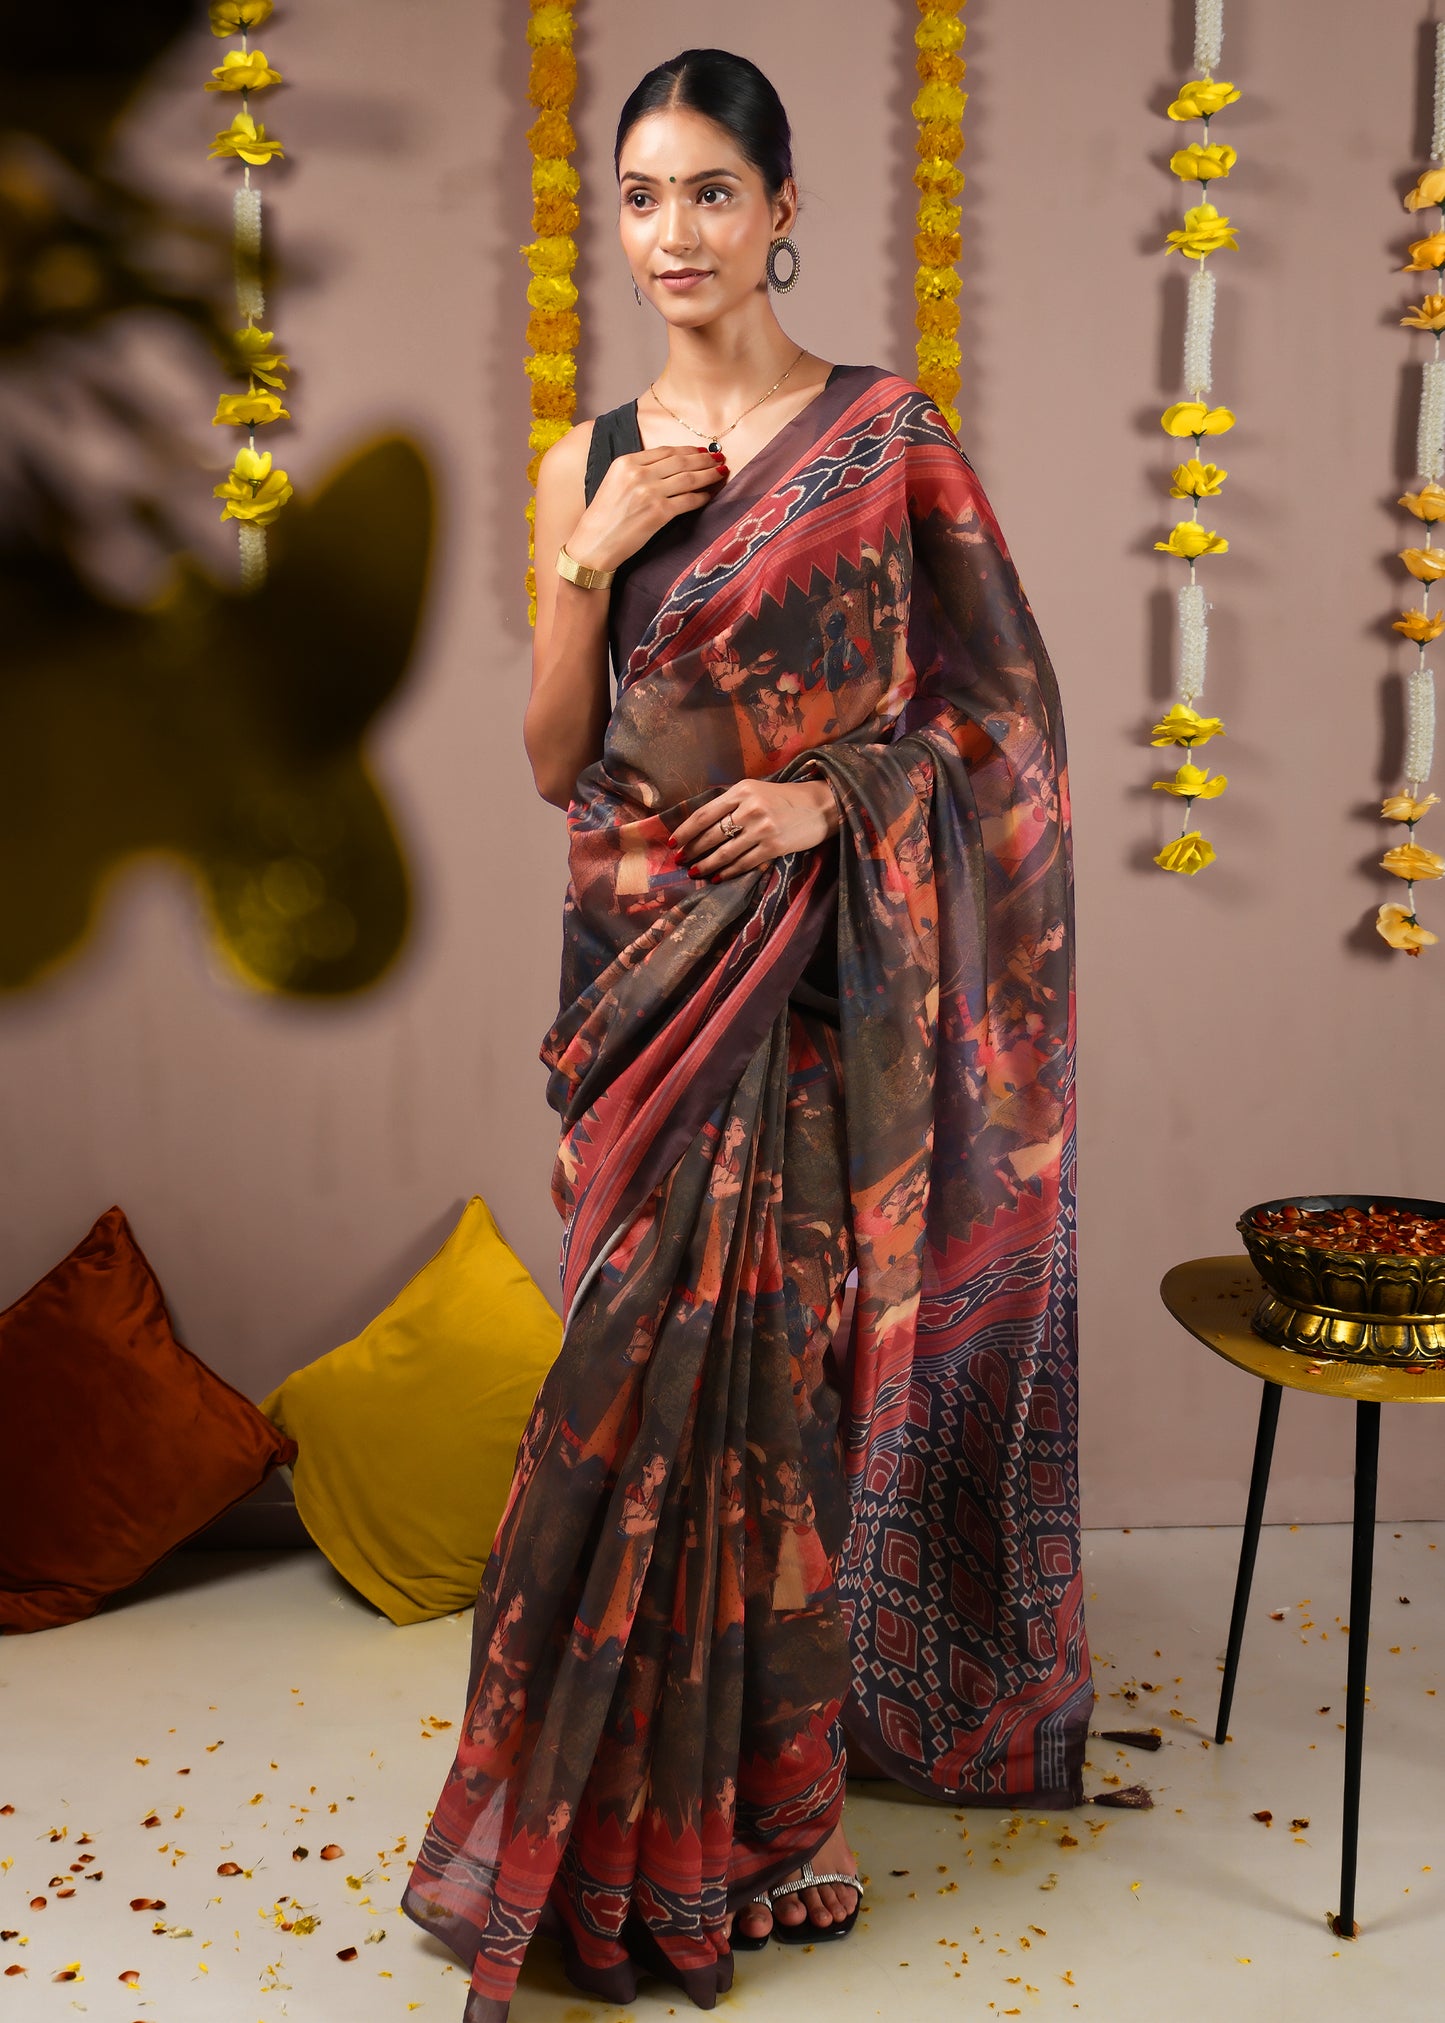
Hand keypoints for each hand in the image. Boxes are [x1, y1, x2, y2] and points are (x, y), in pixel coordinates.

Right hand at [566, 445, 724, 574]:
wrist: (593, 545)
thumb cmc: (603, 517)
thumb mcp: (615, 483)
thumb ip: (638, 471)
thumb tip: (668, 467)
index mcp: (626, 462)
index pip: (665, 451)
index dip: (687, 450)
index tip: (701, 450)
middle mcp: (638, 474)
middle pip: (680, 461)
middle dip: (704, 459)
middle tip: (719, 457)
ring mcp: (649, 493)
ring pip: (688, 478)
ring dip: (708, 474)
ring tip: (721, 472)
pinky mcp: (659, 513)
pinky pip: (688, 501)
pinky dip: (701, 497)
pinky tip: (709, 495)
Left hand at [672, 778, 839, 879]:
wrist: (821, 806)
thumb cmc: (785, 799)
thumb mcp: (756, 791)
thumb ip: (732, 803)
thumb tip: (702, 825)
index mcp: (742, 791)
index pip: (705, 814)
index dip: (686, 830)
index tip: (673, 842)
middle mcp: (751, 808)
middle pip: (712, 835)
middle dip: (692, 850)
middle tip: (680, 860)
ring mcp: (763, 828)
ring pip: (725, 852)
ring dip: (706, 864)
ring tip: (695, 871)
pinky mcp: (774, 846)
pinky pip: (743, 863)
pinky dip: (728, 872)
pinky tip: (717, 877)